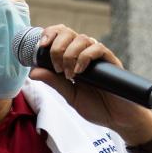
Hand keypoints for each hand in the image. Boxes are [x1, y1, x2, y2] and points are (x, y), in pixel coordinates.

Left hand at [25, 25, 151, 144]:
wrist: (118, 119)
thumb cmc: (97, 107)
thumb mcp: (70, 95)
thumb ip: (54, 82)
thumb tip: (33, 72)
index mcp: (73, 59)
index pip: (61, 35)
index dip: (50, 34)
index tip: (41, 46)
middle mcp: (85, 54)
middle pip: (69, 33)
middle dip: (57, 46)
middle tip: (57, 67)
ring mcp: (98, 57)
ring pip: (82, 38)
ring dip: (70, 54)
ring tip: (69, 74)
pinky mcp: (110, 61)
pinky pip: (98, 48)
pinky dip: (85, 57)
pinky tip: (80, 71)